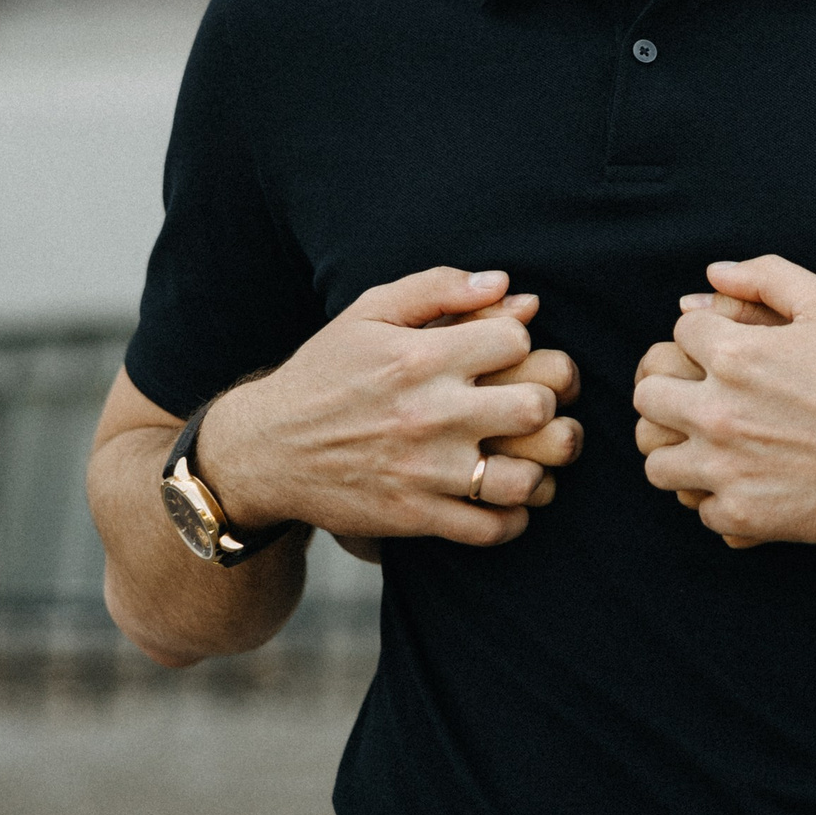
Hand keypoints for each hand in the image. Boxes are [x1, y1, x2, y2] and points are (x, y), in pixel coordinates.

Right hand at [201, 267, 582, 549]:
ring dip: (543, 468)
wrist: (265, 450)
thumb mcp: (369, 312)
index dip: (524, 343)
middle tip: (541, 405)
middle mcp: (429, 413)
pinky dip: (515, 518)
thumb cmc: (325, 373)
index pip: (517, 340)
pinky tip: (508, 498)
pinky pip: (493, 529)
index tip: (509, 355)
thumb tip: (508, 285)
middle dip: (550, 402)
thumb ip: (439, 288)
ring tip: (534, 457)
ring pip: (527, 478)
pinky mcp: (415, 517)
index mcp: (421, 357)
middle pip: (536, 407)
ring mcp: (425, 471)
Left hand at [632, 257, 815, 546]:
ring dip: (679, 449)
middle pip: (648, 397)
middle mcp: (720, 411)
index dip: (703, 340)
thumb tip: (711, 274)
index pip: (677, 336)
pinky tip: (744, 481)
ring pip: (657, 459)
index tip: (728, 355)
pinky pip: (698, 507)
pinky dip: (716, 496)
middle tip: (705, 398)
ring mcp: (727, 468)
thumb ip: (766, 277)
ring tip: (711, 445)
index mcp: (735, 355)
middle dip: (672, 391)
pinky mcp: (743, 513)